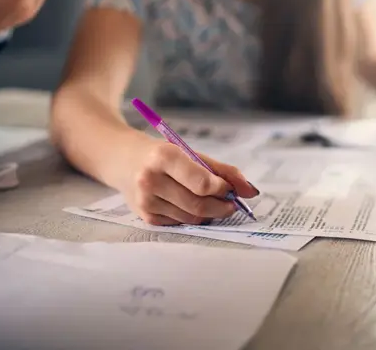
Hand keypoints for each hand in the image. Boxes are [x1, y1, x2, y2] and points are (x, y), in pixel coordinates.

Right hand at [124, 139, 258, 225]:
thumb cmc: (163, 155)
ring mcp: (146, 202)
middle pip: (198, 204)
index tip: (230, 189)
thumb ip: (222, 171)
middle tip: (232, 203)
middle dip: (221, 206)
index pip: (201, 182)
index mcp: (163, 158)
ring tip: (213, 202)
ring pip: (191, 217)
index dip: (222, 189)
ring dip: (209, 213)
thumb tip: (251, 191)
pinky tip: (191, 205)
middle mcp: (150, 181)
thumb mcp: (190, 153)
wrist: (124, 161)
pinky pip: (180, 222)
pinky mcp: (146, 218)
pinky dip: (193, 216)